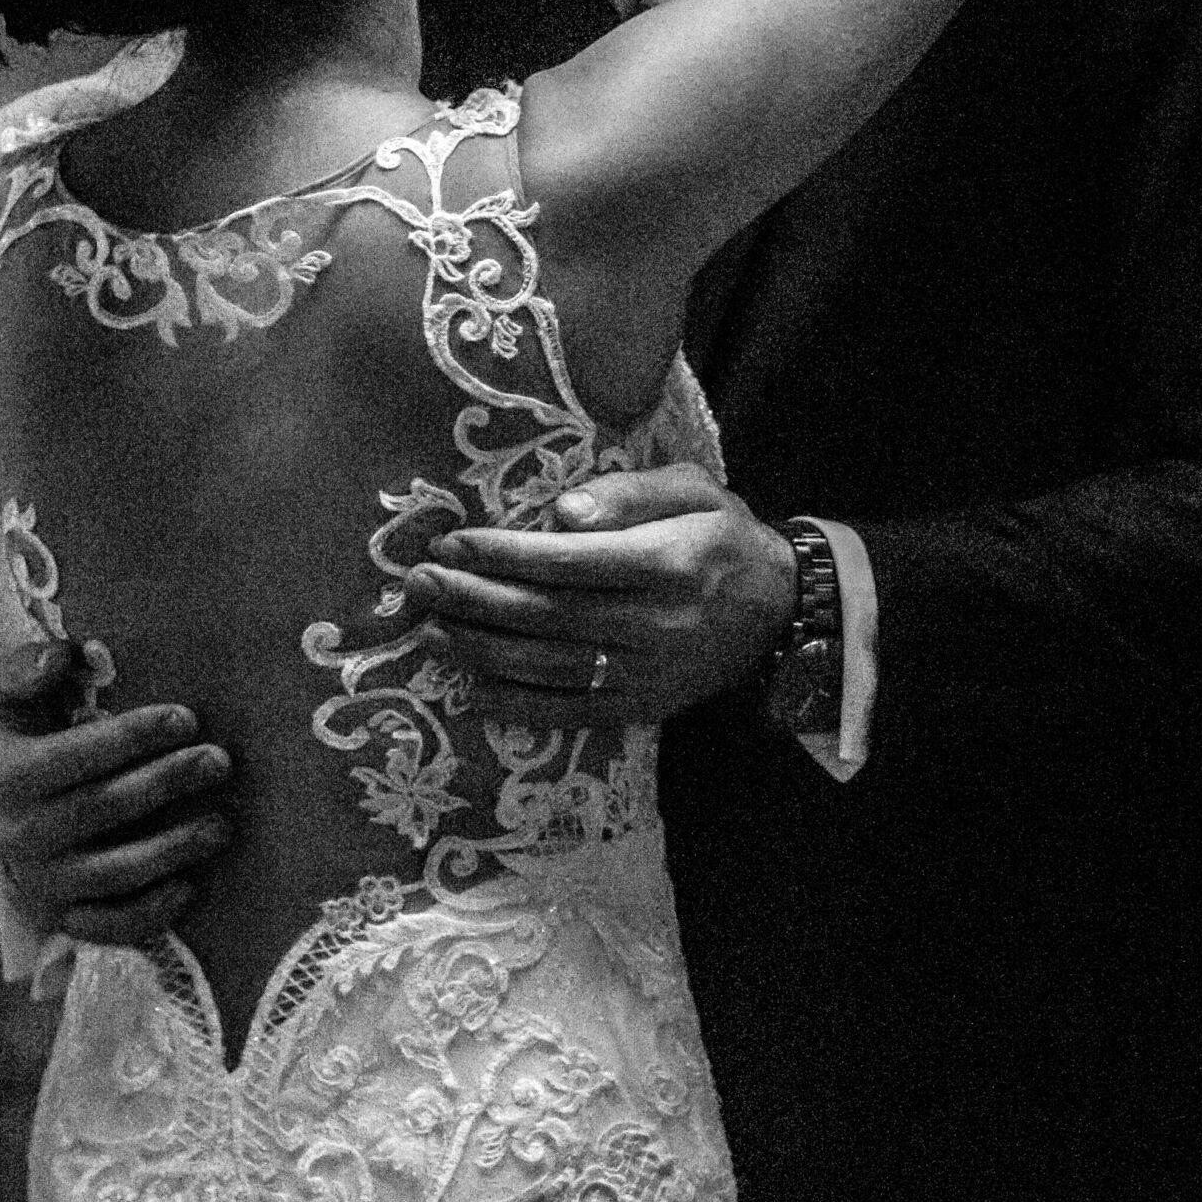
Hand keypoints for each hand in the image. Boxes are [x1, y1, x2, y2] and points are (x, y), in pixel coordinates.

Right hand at [0, 639, 232, 945]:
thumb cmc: (31, 748)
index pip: (76, 754)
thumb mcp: (13, 703)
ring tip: (223, 825)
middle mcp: (22, 833)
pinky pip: (111, 924)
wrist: (11, 825)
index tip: (186, 717)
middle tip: (219, 760)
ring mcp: (45, 882)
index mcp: (11, 775)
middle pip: (102, 809)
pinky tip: (191, 886)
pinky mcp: (66, 919)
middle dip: (166, 782)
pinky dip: (151, 911)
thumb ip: (28, 668)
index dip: (133, 735)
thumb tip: (66, 656)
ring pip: (114, 871)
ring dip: (173, 848)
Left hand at [401, 465, 797, 729]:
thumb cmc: (724, 537)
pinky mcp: (642, 707)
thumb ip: (629, 493)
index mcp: (668, 562)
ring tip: (430, 632)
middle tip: (419, 585)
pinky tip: (472, 689)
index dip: (504, 555)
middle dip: (475, 599)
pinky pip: (571, 711)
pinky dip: (518, 705)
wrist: (781, 612)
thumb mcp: (693, 490)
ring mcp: (647, 673)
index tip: (452, 543)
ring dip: (481, 651)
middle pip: (548, 616)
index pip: (570, 562)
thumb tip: (561, 512)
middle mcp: (656, 624)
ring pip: (550, 666)